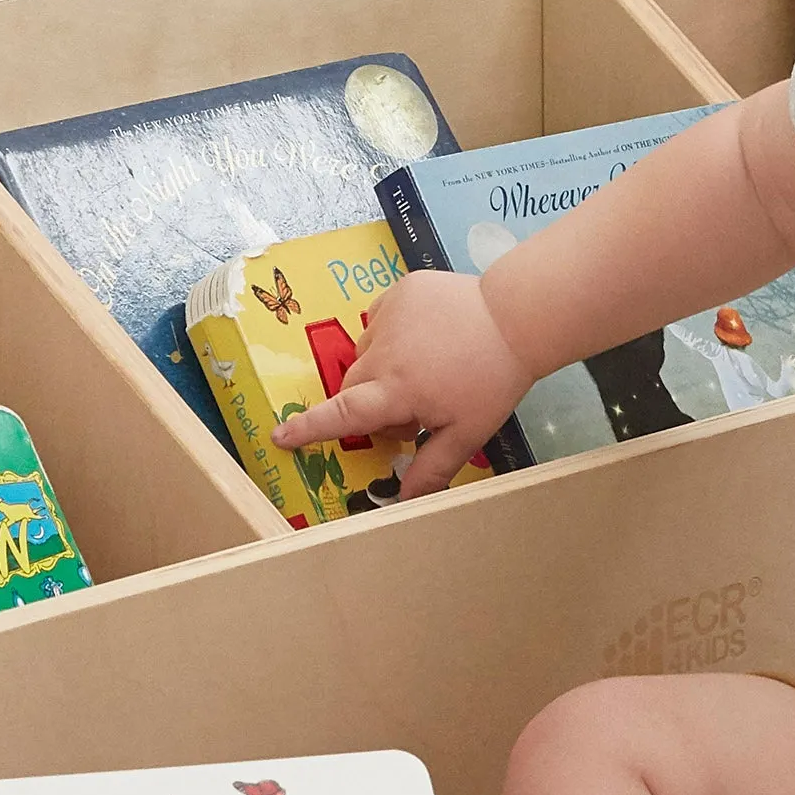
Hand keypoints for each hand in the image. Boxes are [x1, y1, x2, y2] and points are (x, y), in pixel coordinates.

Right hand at [285, 270, 524, 496]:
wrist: (515, 315)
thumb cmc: (492, 379)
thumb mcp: (468, 433)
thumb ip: (431, 468)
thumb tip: (402, 502)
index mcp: (399, 389)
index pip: (343, 414)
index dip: (309, 428)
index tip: (280, 435)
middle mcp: (385, 352)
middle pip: (354, 387)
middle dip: (371, 406)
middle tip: (413, 415)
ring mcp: (389, 316)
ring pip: (366, 354)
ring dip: (381, 371)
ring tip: (425, 371)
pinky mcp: (399, 292)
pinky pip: (380, 322)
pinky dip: (393, 337)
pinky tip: (426, 340)